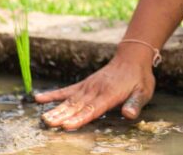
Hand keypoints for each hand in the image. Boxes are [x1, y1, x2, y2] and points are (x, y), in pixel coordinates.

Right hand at [35, 43, 155, 130]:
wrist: (132, 58)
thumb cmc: (139, 78)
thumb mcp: (143, 91)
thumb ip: (135, 103)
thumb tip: (129, 115)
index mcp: (110, 93)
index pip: (93, 108)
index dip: (80, 118)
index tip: (67, 125)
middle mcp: (96, 90)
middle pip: (78, 105)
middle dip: (63, 115)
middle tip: (49, 124)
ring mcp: (88, 86)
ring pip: (70, 100)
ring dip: (57, 109)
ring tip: (44, 119)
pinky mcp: (84, 84)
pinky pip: (66, 90)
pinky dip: (53, 94)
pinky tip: (38, 98)